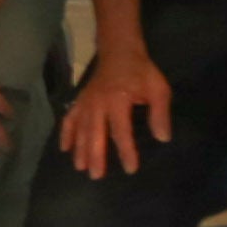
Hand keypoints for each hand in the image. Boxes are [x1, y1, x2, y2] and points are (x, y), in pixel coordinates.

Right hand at [59, 45, 171, 180]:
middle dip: (95, 156)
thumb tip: (162, 138)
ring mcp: (86, 102)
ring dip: (80, 149)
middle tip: (96, 175)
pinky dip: (66, 133)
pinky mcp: (80, 100)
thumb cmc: (141, 71)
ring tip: (80, 167)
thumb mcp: (158, 89)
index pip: (121, 131)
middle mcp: (98, 103)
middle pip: (95, 134)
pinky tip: (64, 148)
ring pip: (81, 129)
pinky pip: (69, 119)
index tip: (130, 169)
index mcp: (118, 101)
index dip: (126, 151)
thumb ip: (160, 114)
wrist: (119, 51)